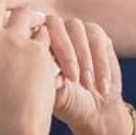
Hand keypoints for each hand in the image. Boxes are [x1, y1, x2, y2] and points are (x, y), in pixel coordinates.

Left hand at [42, 14, 133, 134]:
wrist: (95, 109)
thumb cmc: (68, 102)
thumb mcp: (56, 96)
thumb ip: (52, 83)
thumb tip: (54, 78)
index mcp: (35, 44)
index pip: (33, 34)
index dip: (43, 49)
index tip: (54, 74)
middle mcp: (53, 31)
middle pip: (55, 25)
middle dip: (65, 52)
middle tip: (73, 78)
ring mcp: (75, 30)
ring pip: (77, 29)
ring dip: (83, 58)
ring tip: (87, 85)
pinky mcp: (96, 34)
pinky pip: (97, 39)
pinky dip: (100, 63)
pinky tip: (101, 85)